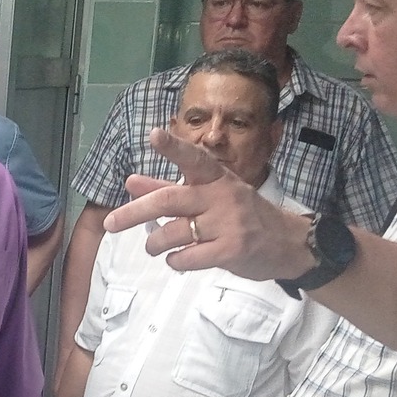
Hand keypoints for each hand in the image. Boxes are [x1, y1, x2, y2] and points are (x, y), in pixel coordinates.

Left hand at [101, 128, 315, 282]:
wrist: (286, 244)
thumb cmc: (241, 216)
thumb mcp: (209, 196)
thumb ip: (167, 188)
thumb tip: (130, 181)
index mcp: (216, 178)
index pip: (194, 159)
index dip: (173, 147)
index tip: (154, 134)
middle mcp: (222, 196)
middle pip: (170, 199)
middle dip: (135, 212)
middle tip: (110, 223)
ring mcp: (229, 223)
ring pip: (174, 232)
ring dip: (155, 243)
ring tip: (154, 247)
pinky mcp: (232, 249)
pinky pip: (189, 257)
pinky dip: (175, 261)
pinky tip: (177, 259)